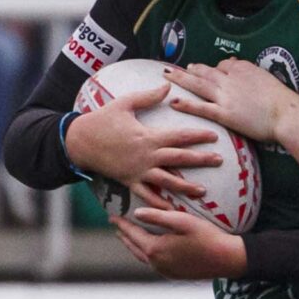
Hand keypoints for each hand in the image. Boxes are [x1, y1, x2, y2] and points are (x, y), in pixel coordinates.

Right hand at [63, 84, 219, 206]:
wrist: (78, 141)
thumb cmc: (101, 120)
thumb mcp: (124, 104)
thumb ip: (147, 97)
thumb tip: (168, 87)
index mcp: (148, 137)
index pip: (179, 136)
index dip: (198, 135)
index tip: (215, 136)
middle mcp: (146, 156)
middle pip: (179, 159)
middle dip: (201, 160)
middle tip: (220, 161)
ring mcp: (138, 171)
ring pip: (167, 181)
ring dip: (185, 187)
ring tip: (203, 192)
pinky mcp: (129, 181)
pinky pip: (146, 195)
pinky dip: (158, 204)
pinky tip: (172, 211)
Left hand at [113, 205, 246, 278]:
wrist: (228, 259)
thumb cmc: (208, 237)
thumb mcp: (183, 221)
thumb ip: (158, 216)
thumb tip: (136, 213)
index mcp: (156, 249)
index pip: (133, 233)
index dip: (122, 224)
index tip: (112, 216)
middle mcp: (157, 263)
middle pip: (134, 247)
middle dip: (124, 235)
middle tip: (117, 226)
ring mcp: (166, 271)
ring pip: (143, 257)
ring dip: (134, 246)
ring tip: (129, 238)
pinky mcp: (175, 275)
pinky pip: (155, 264)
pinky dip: (147, 254)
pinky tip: (150, 250)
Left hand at [164, 60, 297, 143]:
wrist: (287, 115)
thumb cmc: (283, 100)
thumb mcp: (268, 78)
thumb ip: (251, 73)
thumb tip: (238, 63)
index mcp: (243, 69)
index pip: (224, 65)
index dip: (215, 69)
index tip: (209, 71)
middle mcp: (230, 79)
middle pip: (205, 71)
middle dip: (190, 70)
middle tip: (178, 69)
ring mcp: (225, 96)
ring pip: (198, 85)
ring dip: (180, 79)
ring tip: (167, 76)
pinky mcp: (224, 113)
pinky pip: (201, 107)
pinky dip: (186, 104)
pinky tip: (173, 101)